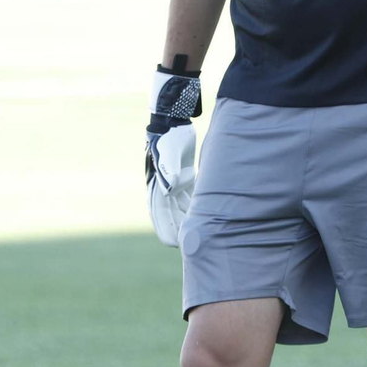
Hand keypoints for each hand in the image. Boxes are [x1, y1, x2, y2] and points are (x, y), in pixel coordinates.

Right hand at [145, 66, 201, 246]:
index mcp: (158, 187)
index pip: (161, 216)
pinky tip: (209, 213)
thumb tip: (171, 189)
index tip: (179, 244)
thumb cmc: (169, 137)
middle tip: (196, 245)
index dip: (168, 231)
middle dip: (181, 231)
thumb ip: (169, 169)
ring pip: (182, 209)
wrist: (173, 122)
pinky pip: (191, 197)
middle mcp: (165, 189)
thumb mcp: (169, 153)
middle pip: (172, 217)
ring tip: (206, 233)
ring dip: (190, 220)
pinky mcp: (184, 176)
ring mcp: (174, 184)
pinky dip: (197, 206)